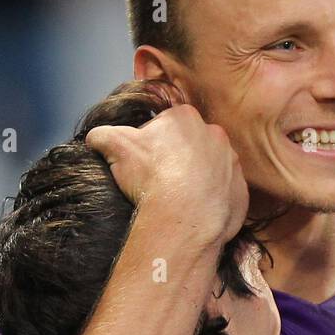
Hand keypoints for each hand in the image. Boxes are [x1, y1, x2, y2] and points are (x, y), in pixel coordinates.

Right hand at [86, 103, 247, 247]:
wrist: (183, 217)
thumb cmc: (151, 178)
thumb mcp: (114, 147)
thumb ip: (101, 135)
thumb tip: (95, 137)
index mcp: (185, 117)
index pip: (167, 124)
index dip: (153, 142)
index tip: (146, 161)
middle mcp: (214, 134)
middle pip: (191, 144)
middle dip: (177, 158)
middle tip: (162, 180)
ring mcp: (231, 162)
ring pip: (211, 167)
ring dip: (197, 178)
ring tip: (179, 198)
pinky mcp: (240, 189)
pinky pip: (224, 192)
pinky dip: (212, 199)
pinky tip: (195, 210)